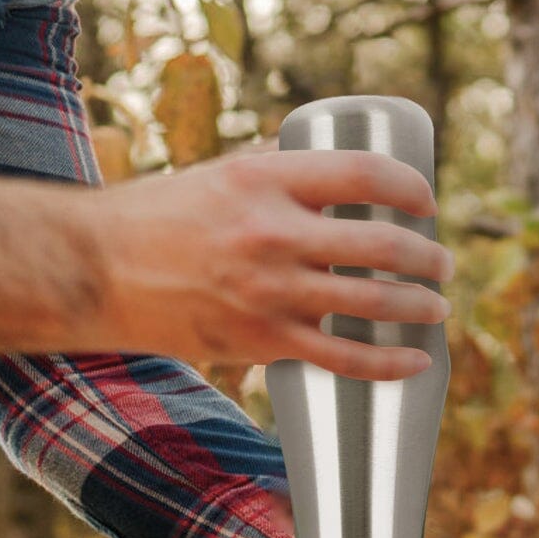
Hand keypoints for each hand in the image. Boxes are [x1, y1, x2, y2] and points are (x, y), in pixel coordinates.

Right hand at [0, 153, 453, 377]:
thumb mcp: (222, 175)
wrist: (97, 270)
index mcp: (266, 180)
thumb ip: (281, 176)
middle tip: (442, 264)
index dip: (410, 188)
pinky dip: (390, 363)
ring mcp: (272, 292)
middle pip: (383, 245)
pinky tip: (416, 360)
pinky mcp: (265, 341)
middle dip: (428, 257)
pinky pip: (344, 358)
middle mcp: (274, 233)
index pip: (364, 174)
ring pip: (373, 304)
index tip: (427, 202)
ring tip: (436, 308)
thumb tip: (336, 174)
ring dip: (419, 308)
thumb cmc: (161, 217)